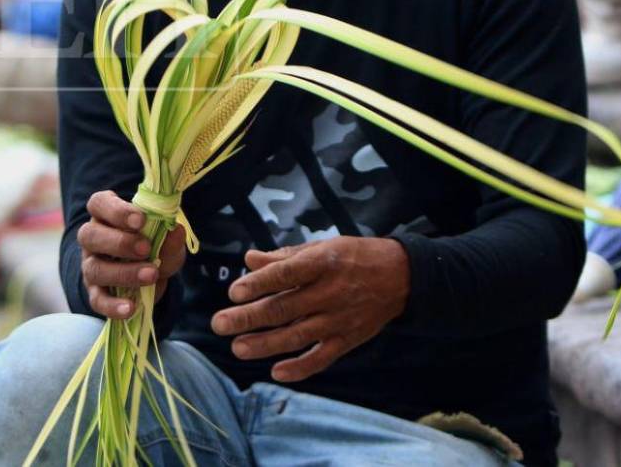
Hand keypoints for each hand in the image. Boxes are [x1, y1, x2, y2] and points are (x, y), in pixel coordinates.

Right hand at [77, 190, 186, 319]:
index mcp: (105, 215)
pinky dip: (113, 305)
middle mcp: (92, 238)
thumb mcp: (166, 241)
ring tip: (151, 275)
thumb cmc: (153, 248)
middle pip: (90, 235)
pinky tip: (131, 308)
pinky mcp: (95, 293)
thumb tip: (176, 231)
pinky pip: (97, 300)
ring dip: (123, 273)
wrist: (149, 277)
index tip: (140, 220)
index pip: (99, 204)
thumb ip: (170, 238)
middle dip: (119, 242)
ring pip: (94, 268)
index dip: (116, 211)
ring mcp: (91, 266)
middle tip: (146, 248)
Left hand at [211, 236, 409, 382]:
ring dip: (266, 344)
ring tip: (238, 348)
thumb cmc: (352, 257)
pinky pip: (322, 357)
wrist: (400, 276)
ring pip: (298, 335)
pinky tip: (276, 372)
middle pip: (284, 307)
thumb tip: (248, 260)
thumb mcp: (321, 247)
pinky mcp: (349, 339)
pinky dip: (300, 368)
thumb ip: (284, 257)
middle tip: (219, 324)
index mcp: (322, 262)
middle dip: (249, 318)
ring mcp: (339, 319)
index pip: (286, 274)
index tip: (233, 293)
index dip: (259, 284)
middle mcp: (330, 292)